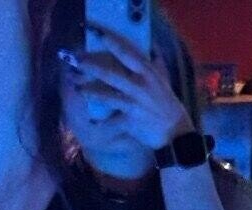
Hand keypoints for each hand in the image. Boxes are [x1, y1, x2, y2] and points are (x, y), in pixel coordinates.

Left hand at [67, 22, 194, 150]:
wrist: (174, 131)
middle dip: (92, 66)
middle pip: (110, 74)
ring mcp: (133, 104)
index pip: (128, 53)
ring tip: (78, 88)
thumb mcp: (164, 79)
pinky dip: (101, 123)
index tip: (100, 35)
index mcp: (147, 73)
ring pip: (107, 96)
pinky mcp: (129, 121)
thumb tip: (152, 45)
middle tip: (77, 61)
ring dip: (90, 92)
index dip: (113, 43)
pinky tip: (90, 121)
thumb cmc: (167, 104)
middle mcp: (139, 86)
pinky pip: (111, 121)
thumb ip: (156, 62)